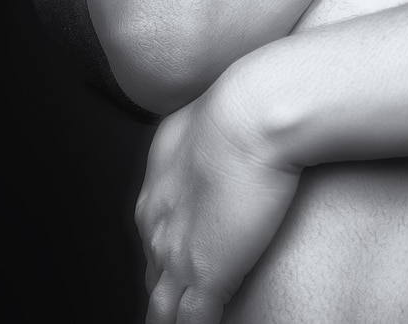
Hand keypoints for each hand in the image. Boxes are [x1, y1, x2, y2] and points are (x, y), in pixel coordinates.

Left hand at [137, 76, 300, 323]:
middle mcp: (160, 227)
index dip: (169, 258)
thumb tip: (218, 132)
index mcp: (158, 191)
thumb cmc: (240, 105)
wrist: (252, 112)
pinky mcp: (209, 273)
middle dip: (165, 294)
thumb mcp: (207, 118)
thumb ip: (203, 138)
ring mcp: (181, 254)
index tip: (182, 267)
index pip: (157, 239)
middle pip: (155, 276)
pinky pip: (194, 320)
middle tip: (175, 308)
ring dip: (171, 317)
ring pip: (165, 307)